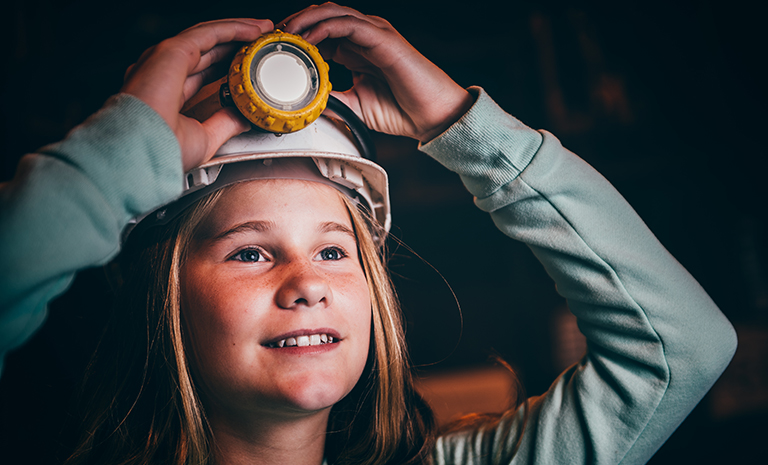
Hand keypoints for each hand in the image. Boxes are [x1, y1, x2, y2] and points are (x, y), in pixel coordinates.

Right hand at [121, 19, 272, 170]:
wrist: (141, 150)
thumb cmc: (159, 151)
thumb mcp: (203, 138)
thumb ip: (223, 124)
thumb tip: (241, 119)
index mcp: (166, 93)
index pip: (202, 71)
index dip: (225, 66)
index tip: (246, 67)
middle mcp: (163, 72)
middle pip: (207, 50)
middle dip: (234, 44)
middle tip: (259, 43)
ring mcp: (165, 60)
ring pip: (208, 37)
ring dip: (238, 31)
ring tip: (262, 30)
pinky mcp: (172, 51)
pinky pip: (209, 33)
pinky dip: (234, 29)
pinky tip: (254, 29)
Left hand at [281, 3, 472, 142]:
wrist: (432, 117)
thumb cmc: (401, 110)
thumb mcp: (355, 105)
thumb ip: (333, 99)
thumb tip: (307, 103)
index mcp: (357, 49)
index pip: (321, 30)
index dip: (297, 35)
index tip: (276, 49)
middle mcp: (365, 36)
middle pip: (323, 15)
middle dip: (295, 22)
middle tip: (273, 37)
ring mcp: (374, 34)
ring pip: (333, 13)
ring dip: (305, 20)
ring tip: (285, 33)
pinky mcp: (383, 38)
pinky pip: (348, 24)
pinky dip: (325, 28)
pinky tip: (308, 39)